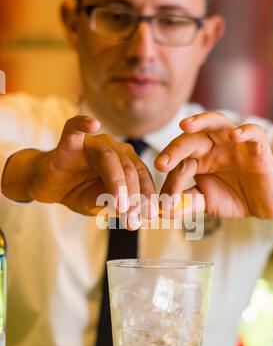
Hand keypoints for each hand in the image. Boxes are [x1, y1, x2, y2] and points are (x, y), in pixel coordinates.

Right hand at [2, 116, 156, 228]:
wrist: (49, 187)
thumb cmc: (79, 192)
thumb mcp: (102, 205)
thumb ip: (120, 208)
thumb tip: (140, 221)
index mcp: (126, 161)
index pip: (142, 176)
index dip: (147, 197)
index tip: (149, 217)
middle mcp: (114, 148)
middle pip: (129, 168)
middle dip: (133, 195)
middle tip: (132, 216)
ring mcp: (92, 143)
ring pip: (109, 157)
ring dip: (117, 182)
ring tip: (120, 205)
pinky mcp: (70, 142)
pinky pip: (75, 128)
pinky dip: (83, 123)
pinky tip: (93, 124)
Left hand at [155, 112, 272, 219]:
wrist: (264, 205)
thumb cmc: (233, 198)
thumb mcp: (206, 202)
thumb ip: (186, 204)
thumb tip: (161, 211)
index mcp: (198, 158)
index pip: (180, 163)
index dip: (171, 181)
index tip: (164, 201)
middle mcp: (213, 146)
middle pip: (191, 139)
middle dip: (174, 150)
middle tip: (161, 164)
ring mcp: (235, 145)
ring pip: (217, 123)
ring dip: (201, 121)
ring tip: (185, 125)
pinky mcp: (258, 148)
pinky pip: (253, 133)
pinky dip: (244, 132)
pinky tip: (234, 136)